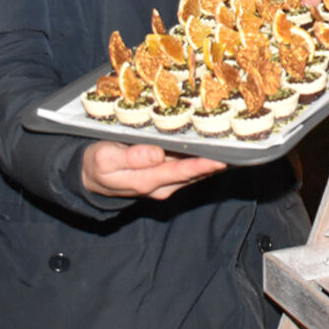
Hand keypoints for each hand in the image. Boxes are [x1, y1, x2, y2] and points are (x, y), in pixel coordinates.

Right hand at [81, 141, 225, 199]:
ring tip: (233, 144)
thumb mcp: (106, 159)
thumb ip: (131, 157)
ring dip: (212, 159)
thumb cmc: (97, 164)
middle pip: (195, 173)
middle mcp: (163, 185)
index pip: (182, 173)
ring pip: (195, 170)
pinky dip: (202, 157)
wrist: (90, 176)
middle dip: (215, 161)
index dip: (202, 166)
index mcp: (148, 181)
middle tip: (238, 145)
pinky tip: (214, 145)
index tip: (222, 159)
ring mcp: (167, 181)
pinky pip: (189, 167)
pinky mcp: (167, 175)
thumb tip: (156, 155)